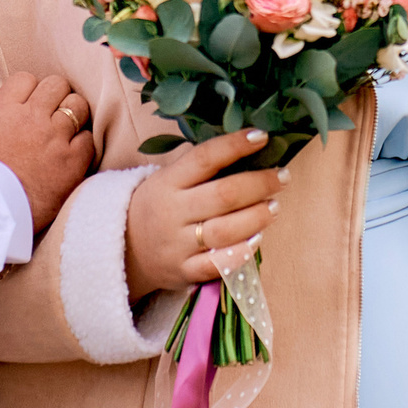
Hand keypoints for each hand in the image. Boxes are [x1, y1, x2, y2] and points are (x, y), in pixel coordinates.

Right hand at [0, 72, 94, 235]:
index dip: (29, 90)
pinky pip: (88, 139)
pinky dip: (83, 144)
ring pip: (78, 106)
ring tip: (67, 131)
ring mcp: (54, 138)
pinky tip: (73, 155)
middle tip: (51, 114)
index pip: (26, 79)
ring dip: (74, 115)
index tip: (27, 105)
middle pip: (57, 85)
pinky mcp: (72, 162)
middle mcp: (32, 118)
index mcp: (3, 110)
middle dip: (56, 96)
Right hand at [125, 128, 290, 294]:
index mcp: (167, 182)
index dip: (235, 146)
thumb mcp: (168, 179)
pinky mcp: (184, 271)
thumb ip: (202, 168)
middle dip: (259, 184)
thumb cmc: (159, 205)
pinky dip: (241, 253)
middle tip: (282, 176)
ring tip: (274, 206)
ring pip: (225, 231)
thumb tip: (251, 147)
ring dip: (257, 217)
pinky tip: (258, 238)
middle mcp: (172, 213)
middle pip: (223, 195)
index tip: (262, 136)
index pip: (205, 158)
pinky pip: (217, 265)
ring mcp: (178, 245)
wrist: (124, 248)